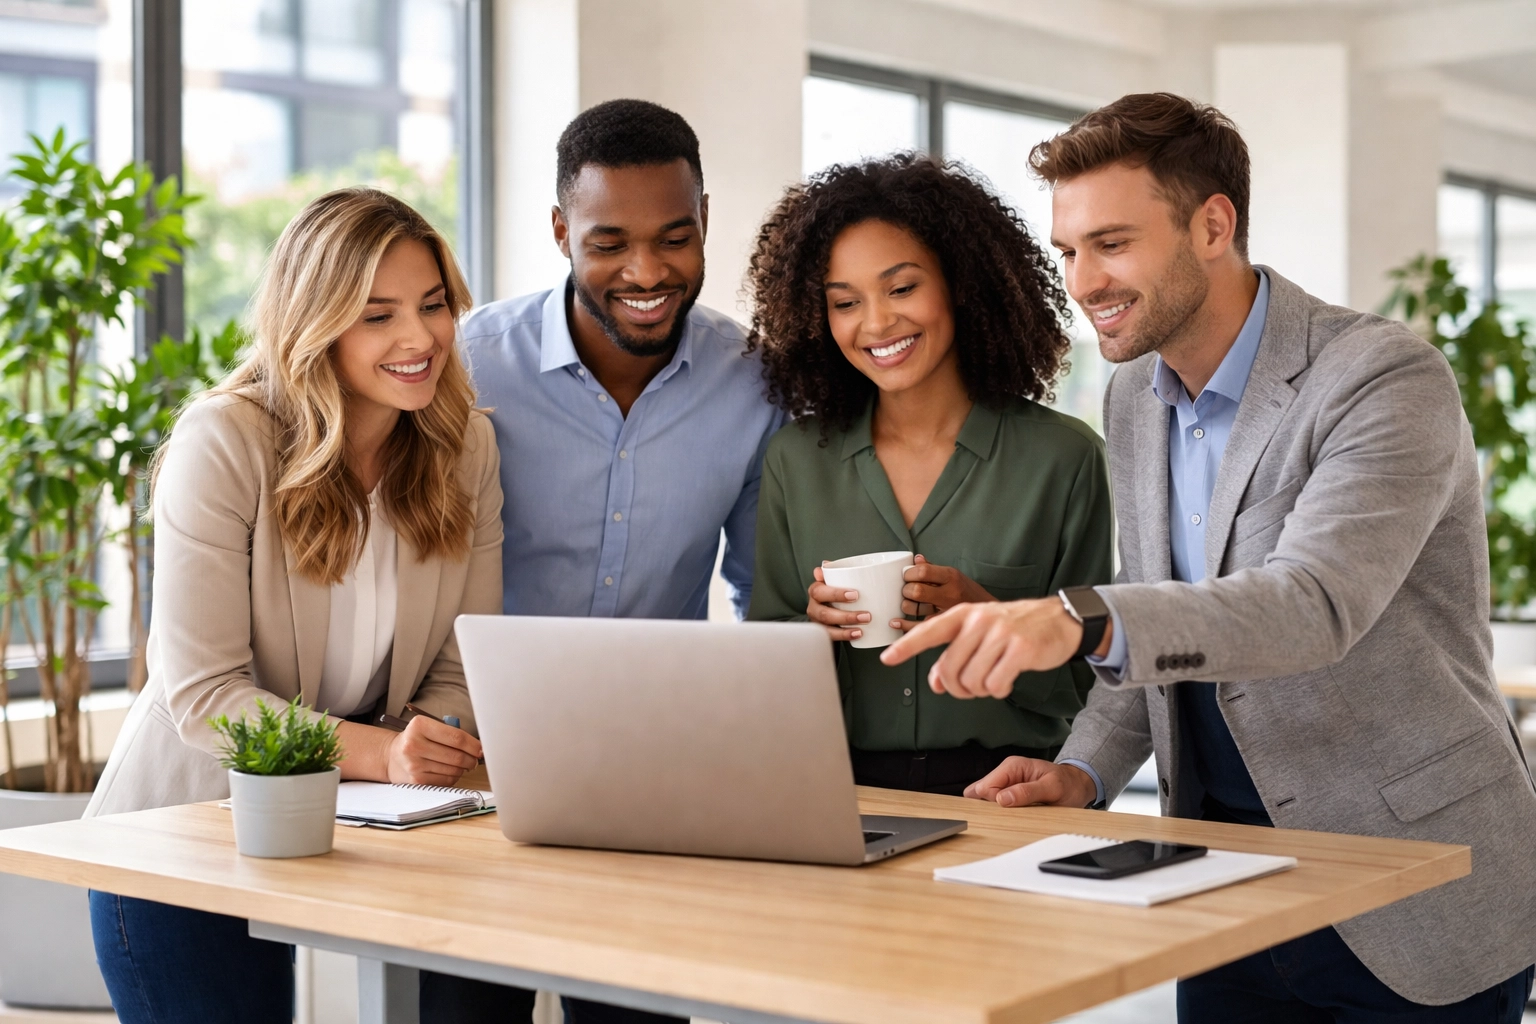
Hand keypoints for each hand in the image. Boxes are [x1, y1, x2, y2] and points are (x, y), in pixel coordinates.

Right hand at [385, 716, 482, 784]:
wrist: (391, 757)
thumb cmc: (416, 740)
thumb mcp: (428, 728)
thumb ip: (450, 733)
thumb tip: (478, 748)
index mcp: (419, 726)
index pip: (456, 737)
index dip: (473, 745)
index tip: (481, 749)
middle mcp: (414, 745)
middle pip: (456, 755)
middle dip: (471, 759)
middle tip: (475, 759)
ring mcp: (414, 764)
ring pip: (453, 770)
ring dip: (463, 768)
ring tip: (461, 764)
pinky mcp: (416, 781)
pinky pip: (446, 781)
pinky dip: (453, 777)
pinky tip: (450, 771)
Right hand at [806, 565, 870, 642]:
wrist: (829, 610)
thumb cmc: (835, 592)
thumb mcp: (835, 580)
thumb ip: (833, 572)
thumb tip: (825, 564)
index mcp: (815, 591)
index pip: (819, 591)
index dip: (836, 594)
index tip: (856, 595)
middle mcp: (813, 607)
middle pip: (824, 613)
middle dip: (846, 615)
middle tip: (867, 615)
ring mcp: (817, 621)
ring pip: (827, 627)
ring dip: (847, 628)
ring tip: (864, 626)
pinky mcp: (823, 633)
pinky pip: (831, 636)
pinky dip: (844, 635)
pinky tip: (858, 634)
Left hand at [879, 597, 1081, 698]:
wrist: (1060, 620)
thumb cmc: (1014, 629)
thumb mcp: (980, 634)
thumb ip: (954, 655)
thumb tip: (934, 682)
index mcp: (964, 614)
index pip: (928, 631)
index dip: (906, 647)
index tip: (886, 658)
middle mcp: (979, 621)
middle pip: (949, 670)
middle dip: (957, 689)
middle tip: (969, 689)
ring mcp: (1001, 633)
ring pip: (972, 681)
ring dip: (980, 690)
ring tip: (991, 681)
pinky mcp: (1021, 649)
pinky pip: (996, 685)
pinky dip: (998, 690)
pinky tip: (1006, 682)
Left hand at [895, 555, 995, 630]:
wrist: (994, 615)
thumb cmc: (969, 593)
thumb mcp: (955, 576)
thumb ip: (934, 568)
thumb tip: (916, 559)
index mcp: (951, 576)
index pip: (923, 571)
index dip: (909, 573)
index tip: (906, 576)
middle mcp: (950, 593)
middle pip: (917, 590)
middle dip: (905, 590)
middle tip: (906, 591)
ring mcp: (947, 611)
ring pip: (916, 609)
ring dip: (905, 606)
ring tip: (907, 604)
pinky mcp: (945, 627)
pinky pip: (919, 627)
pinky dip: (904, 625)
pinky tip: (896, 622)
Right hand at [965, 756, 1096, 807]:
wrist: (1078, 785)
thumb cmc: (1067, 784)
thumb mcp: (1052, 788)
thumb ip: (1027, 792)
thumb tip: (1001, 798)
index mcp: (1012, 766)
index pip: (986, 786)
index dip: (992, 802)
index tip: (1005, 814)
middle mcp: (1005, 773)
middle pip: (981, 794)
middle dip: (989, 808)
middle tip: (1009, 818)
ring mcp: (1006, 784)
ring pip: (986, 801)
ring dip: (996, 813)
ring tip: (1012, 818)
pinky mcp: (1008, 794)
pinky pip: (996, 805)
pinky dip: (1000, 814)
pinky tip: (1010, 819)